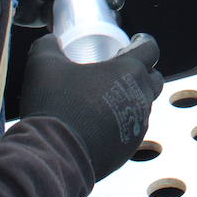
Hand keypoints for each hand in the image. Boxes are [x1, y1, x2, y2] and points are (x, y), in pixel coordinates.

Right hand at [20, 32, 163, 180]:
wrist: (53, 156)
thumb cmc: (54, 106)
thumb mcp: (43, 65)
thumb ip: (48, 46)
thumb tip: (49, 41)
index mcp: (128, 72)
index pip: (150, 49)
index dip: (144, 42)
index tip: (137, 41)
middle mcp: (140, 98)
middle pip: (153, 79)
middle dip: (143, 71)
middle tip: (123, 69)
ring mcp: (137, 126)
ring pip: (144, 106)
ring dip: (132, 98)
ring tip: (109, 97)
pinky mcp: (127, 149)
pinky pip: (132, 130)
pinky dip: (122, 123)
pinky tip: (102, 123)